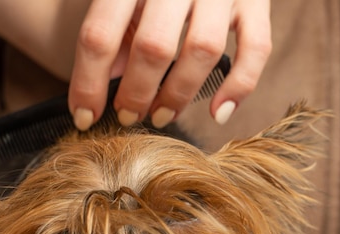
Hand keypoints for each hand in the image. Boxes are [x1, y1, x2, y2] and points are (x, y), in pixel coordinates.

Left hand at [69, 0, 271, 129]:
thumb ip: (113, 34)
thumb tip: (101, 87)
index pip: (100, 34)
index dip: (88, 83)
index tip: (84, 117)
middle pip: (153, 46)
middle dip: (136, 93)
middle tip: (129, 117)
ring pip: (202, 50)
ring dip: (178, 95)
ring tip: (162, 116)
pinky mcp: (256, 0)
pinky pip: (256, 48)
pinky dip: (238, 86)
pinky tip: (217, 112)